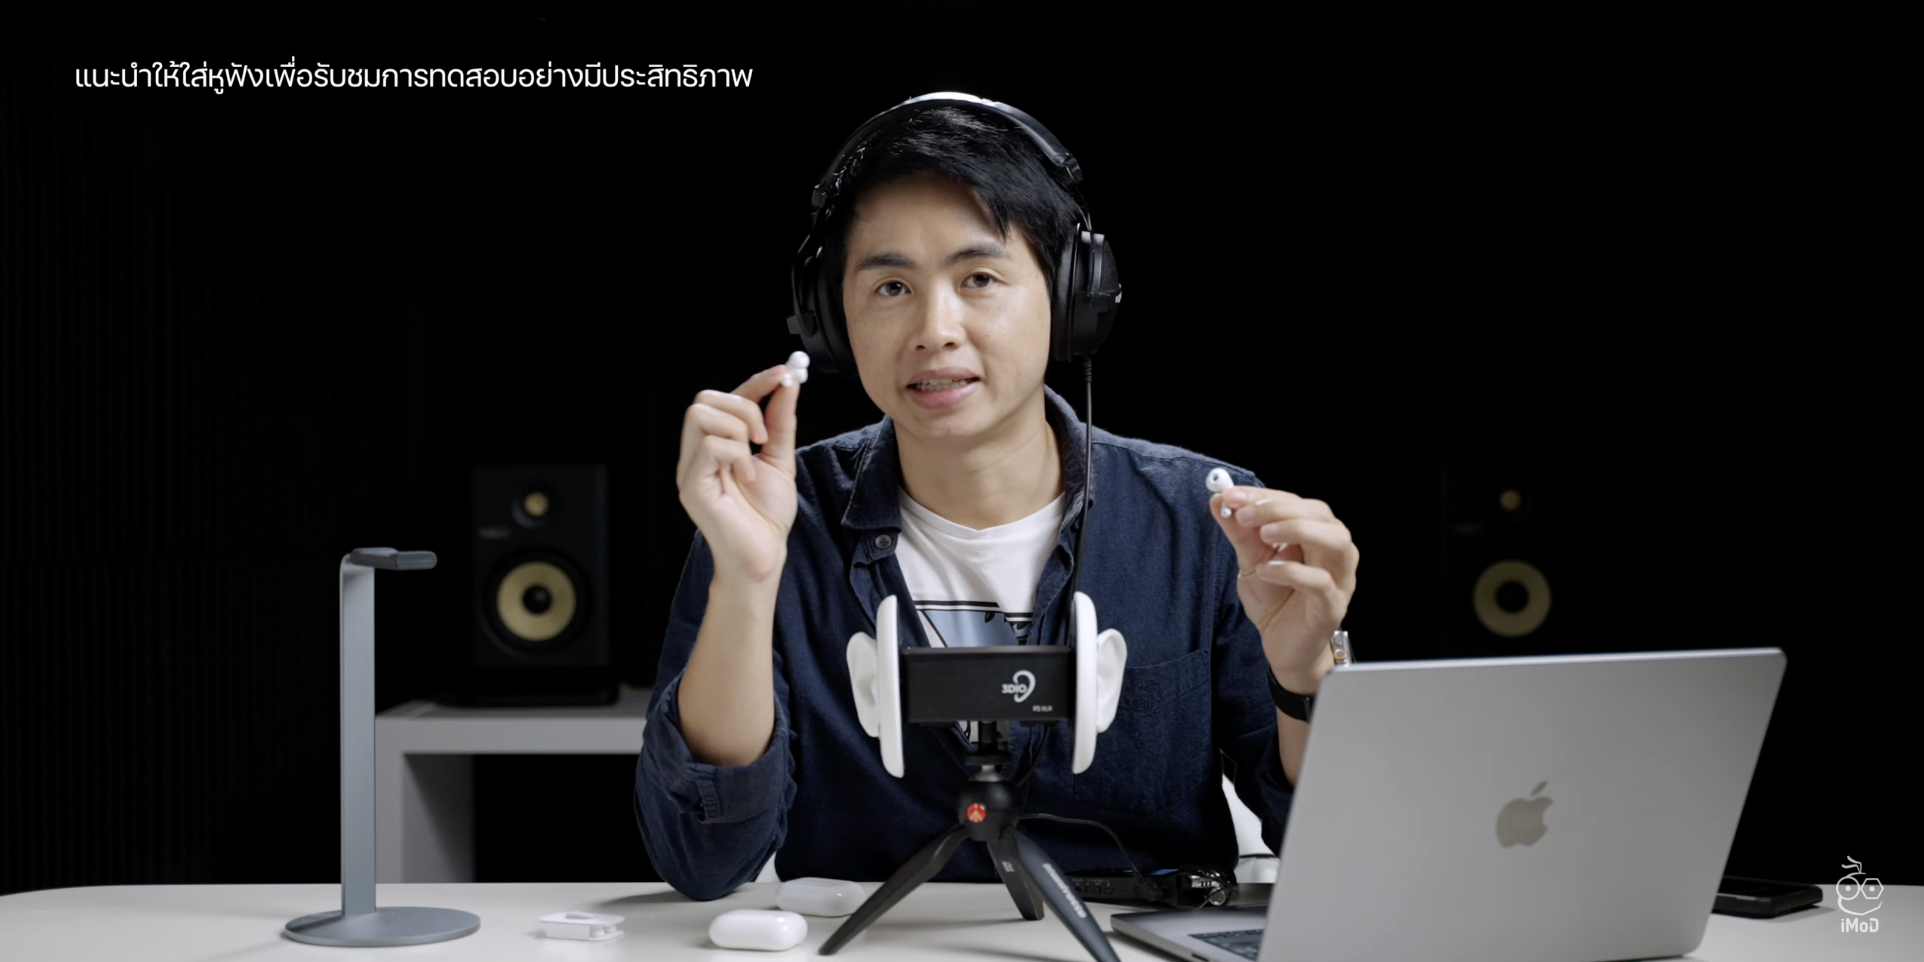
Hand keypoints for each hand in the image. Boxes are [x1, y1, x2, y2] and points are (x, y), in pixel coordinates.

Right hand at [676, 364, 802, 587]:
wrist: (765, 556)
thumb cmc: (766, 516)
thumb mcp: (780, 460)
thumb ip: (781, 422)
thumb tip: (787, 384)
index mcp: (715, 445)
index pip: (725, 397)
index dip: (755, 382)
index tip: (784, 374)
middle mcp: (696, 453)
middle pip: (705, 398)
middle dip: (744, 406)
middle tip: (764, 437)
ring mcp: (690, 469)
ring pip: (701, 414)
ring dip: (738, 430)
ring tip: (751, 461)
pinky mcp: (691, 485)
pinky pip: (708, 445)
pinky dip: (735, 455)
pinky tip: (745, 477)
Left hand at [1209, 487, 1358, 692]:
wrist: (1282, 645)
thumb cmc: (1275, 600)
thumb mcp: (1251, 561)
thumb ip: (1239, 532)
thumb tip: (1219, 500)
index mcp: (1315, 533)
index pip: (1296, 502)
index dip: (1264, 496)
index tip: (1231, 495)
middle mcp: (1332, 550)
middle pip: (1320, 514)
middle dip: (1279, 509)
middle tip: (1245, 514)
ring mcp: (1338, 577)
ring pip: (1334, 541)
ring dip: (1298, 530)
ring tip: (1264, 535)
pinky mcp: (1332, 605)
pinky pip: (1321, 582)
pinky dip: (1293, 572)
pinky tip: (1267, 571)